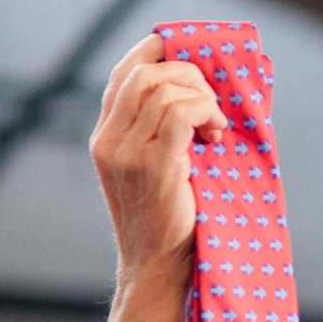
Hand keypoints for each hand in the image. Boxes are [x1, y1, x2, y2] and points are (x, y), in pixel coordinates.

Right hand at [89, 33, 227, 294]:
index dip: (157, 54)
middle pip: (144, 73)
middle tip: (213, 106)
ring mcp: (126, 152)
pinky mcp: (153, 165)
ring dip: (203, 98)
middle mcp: (109, 139)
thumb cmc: (171, 220)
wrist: (160, 268)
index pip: (123, 73)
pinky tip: (216, 135)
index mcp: (106, 136)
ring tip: (217, 130)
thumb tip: (208, 95)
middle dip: (188, 75)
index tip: (192, 59)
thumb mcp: (158, 169)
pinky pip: (179, 113)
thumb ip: (165, 132)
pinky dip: (205, 112)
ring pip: (163, 89)